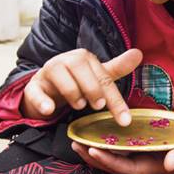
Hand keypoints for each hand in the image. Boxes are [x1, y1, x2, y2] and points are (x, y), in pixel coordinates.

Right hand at [21, 48, 142, 125]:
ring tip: (79, 105)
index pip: (103, 77)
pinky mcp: (34, 86)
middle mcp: (67, 60)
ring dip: (71, 91)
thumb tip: (139, 53)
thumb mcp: (98, 76)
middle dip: (92, 88)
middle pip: (80, 68)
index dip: (115, 99)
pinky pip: (36, 91)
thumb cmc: (77, 81)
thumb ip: (117, 68)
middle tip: (98, 106)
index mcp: (85, 59)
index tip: (125, 120)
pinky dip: (42, 100)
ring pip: (59, 75)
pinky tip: (50, 109)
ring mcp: (48, 72)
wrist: (47, 87)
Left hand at [72, 126, 173, 173]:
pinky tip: (104, 135)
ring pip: (120, 158)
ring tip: (82, 142)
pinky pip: (129, 149)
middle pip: (118, 165)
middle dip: (96, 158)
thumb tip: (170, 161)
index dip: (110, 161)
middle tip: (77, 144)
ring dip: (100, 152)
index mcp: (161, 165)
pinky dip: (113, 144)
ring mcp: (152, 156)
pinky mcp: (153, 147)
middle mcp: (152, 163)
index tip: (92, 150)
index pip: (129, 168)